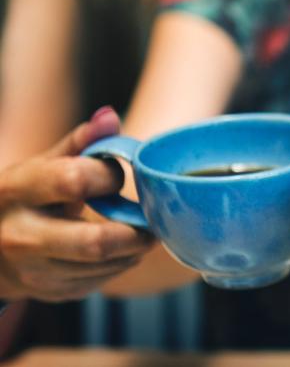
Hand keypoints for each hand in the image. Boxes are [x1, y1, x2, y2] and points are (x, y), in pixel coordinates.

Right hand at [0, 107, 154, 301]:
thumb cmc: (27, 196)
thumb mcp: (42, 165)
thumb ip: (80, 143)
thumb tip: (110, 116)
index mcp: (16, 191)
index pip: (73, 181)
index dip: (109, 176)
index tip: (118, 174)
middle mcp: (19, 235)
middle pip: (95, 242)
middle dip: (137, 232)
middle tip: (154, 221)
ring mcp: (32, 270)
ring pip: (103, 266)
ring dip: (134, 249)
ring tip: (143, 232)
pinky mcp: (50, 292)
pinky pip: (99, 281)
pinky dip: (120, 264)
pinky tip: (122, 249)